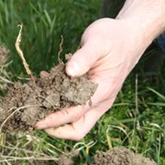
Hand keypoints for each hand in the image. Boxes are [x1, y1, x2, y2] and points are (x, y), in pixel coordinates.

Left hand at [35, 18, 148, 139]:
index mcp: (102, 90)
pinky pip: (74, 105)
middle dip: (56, 129)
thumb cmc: (113, 37)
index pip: (75, 114)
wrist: (129, 36)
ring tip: (36, 100)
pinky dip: (58, 101)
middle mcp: (101, 100)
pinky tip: (45, 82)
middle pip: (78, 129)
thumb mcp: (98, 41)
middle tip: (35, 118)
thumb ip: (84, 57)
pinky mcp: (92, 93)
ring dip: (55, 116)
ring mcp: (97, 99)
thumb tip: (70, 72)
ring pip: (76, 121)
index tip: (35, 121)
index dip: (54, 120)